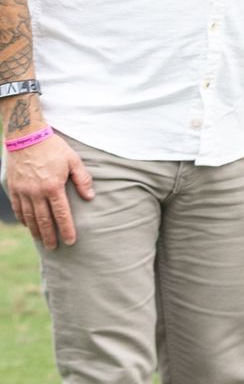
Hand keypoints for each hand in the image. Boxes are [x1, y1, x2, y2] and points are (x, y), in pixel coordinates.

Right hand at [5, 131, 92, 248]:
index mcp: (53, 186)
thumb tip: (90, 198)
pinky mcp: (13, 187)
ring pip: (29, 216)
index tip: (71, 241)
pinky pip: (17, 207)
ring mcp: (23, 190)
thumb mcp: (73, 160)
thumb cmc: (53, 147)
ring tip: (41, 240)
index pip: (61, 214)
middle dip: (49, 236)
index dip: (66, 229)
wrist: (26, 135)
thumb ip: (82, 179)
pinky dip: (22, 218)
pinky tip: (27, 225)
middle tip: (54, 247)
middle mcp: (37, 192)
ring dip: (35, 230)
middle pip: (44, 220)